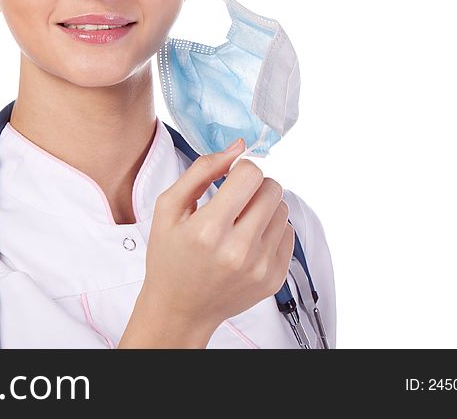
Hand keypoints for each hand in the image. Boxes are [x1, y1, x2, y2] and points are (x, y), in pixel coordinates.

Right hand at [140, 139, 293, 342]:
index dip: (240, 169)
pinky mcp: (274, 278)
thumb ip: (201, 170)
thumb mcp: (168, 208)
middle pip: (272, 188)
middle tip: (235, 199)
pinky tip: (248, 239)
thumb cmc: (169, 257)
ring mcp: (260, 267)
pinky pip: (288, 233)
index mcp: (209, 230)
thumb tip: (236, 148)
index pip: (250, 174)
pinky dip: (270, 229)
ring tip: (241, 220)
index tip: (229, 178)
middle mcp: (239, 250)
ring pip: (283, 209)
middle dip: (254, 185)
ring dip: (264, 206)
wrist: (180, 309)